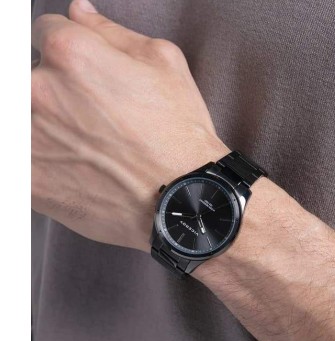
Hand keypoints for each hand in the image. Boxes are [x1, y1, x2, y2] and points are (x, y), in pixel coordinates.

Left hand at [31, 0, 229, 251]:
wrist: (182, 198)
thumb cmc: (178, 136)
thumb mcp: (164, 64)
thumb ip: (112, 33)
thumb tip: (80, 13)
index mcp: (71, 54)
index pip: (46, 34)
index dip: (71, 55)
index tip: (85, 78)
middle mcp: (40, 92)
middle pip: (31, 78)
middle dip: (58, 92)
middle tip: (94, 119)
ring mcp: (28, 140)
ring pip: (24, 120)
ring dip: (48, 128)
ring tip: (88, 148)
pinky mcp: (30, 182)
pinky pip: (22, 161)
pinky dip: (42, 162)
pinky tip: (76, 168)